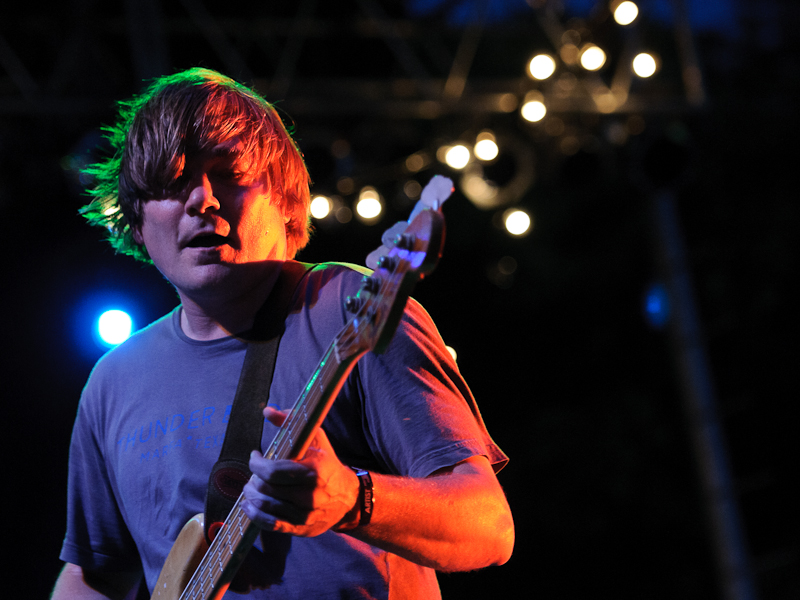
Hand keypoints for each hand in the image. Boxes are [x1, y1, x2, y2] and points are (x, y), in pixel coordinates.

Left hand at [241, 407, 359, 536]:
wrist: (348, 497)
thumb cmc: (327, 463)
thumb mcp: (316, 439)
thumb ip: (291, 421)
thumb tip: (267, 411)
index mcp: (313, 471)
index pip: (273, 471)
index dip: (256, 464)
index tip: (254, 456)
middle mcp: (310, 496)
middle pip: (266, 488)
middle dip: (253, 479)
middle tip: (253, 473)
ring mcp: (305, 514)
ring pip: (265, 506)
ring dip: (251, 495)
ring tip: (250, 487)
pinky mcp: (300, 528)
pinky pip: (270, 524)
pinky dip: (254, 514)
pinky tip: (248, 505)